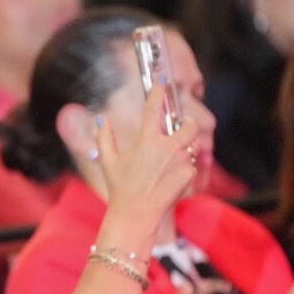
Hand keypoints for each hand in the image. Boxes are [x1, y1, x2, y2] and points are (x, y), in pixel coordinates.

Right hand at [96, 85, 198, 236]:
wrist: (137, 215)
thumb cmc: (120, 187)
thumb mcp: (108, 161)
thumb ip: (104, 137)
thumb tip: (100, 118)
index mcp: (146, 141)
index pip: (154, 108)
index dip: (159, 90)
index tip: (163, 79)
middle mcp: (166, 149)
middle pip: (190, 125)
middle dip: (188, 123)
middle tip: (181, 127)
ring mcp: (180, 162)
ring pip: (193, 144)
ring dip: (186, 145)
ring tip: (171, 156)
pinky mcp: (189, 176)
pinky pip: (192, 164)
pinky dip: (185, 166)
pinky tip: (171, 175)